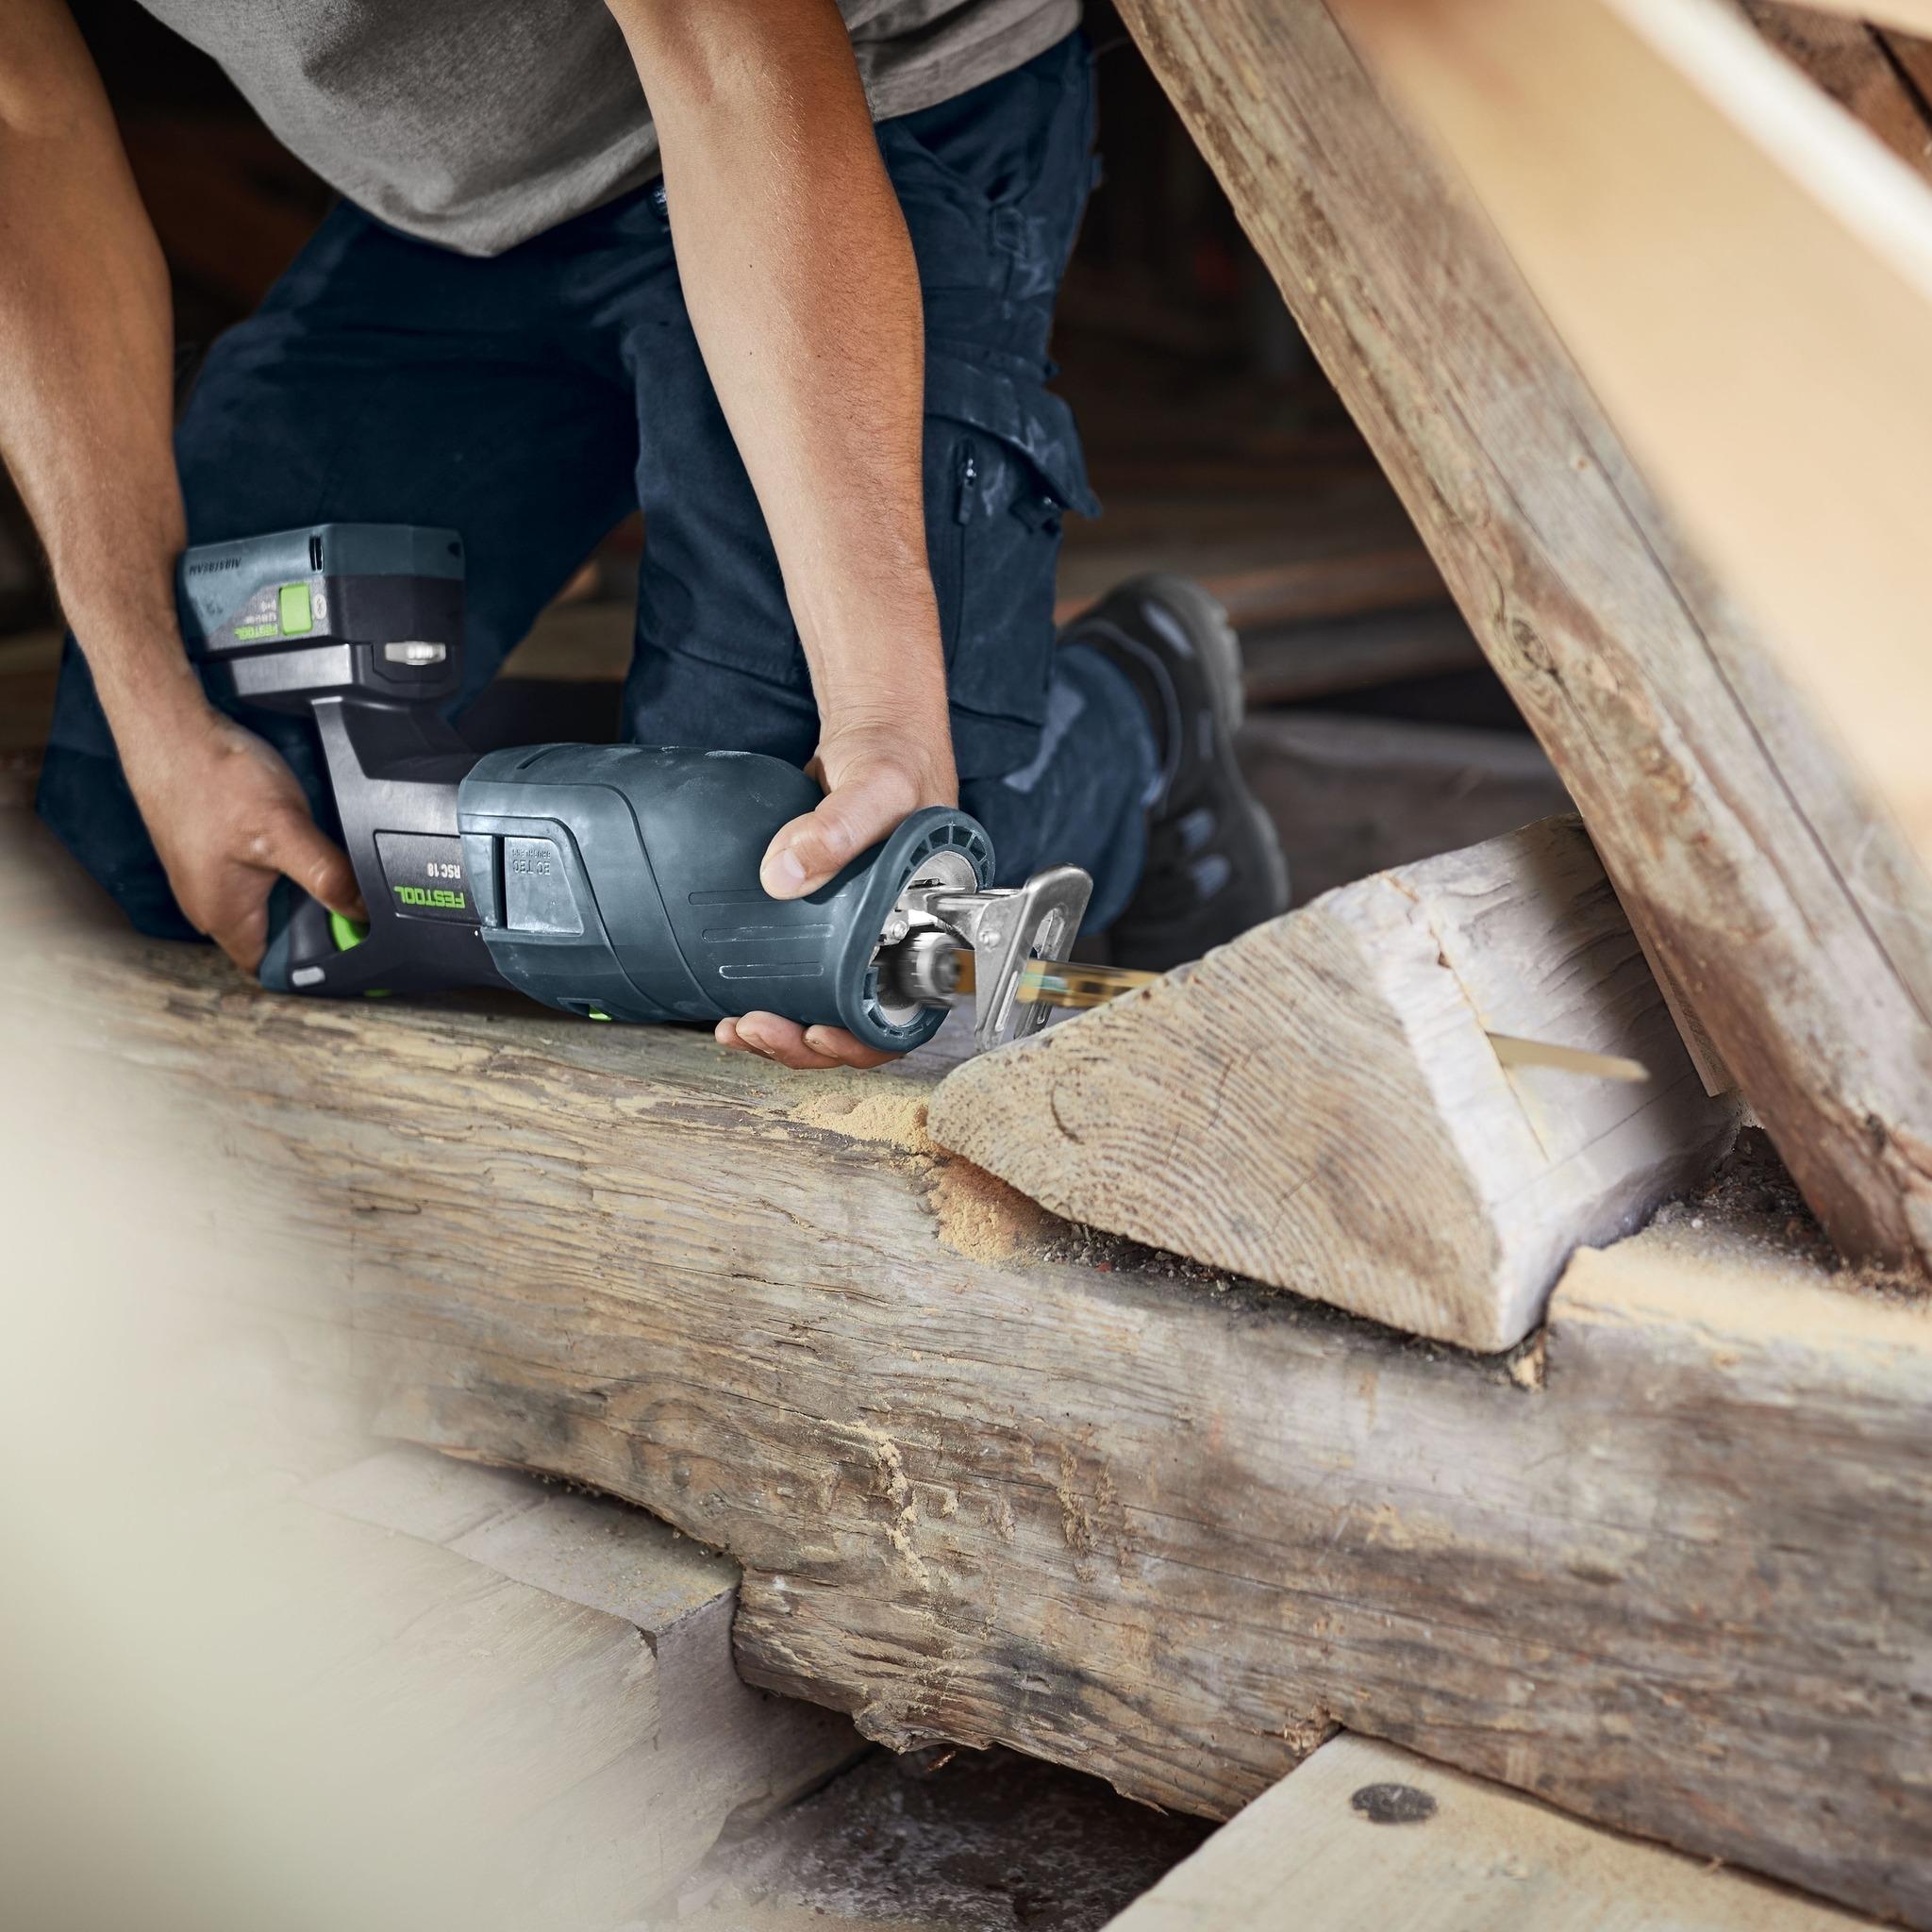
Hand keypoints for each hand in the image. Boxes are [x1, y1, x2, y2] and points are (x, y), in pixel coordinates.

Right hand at [116, 694, 364, 973]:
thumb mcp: (284, 831)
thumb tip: (364, 912)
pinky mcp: (217, 851)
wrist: (172, 728)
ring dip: (305, 893)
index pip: (275, 968)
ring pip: (273, 902)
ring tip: (337, 873)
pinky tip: (309, 845)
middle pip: (279, 936)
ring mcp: (212, 877)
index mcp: (223, 917)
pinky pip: (262, 875)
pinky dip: (289, 868)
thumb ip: (327, 875)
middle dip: (319, 926)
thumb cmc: (215, 778)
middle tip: (359, 906)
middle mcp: (213, 905)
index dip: (316, 966)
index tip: (356, 952)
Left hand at [717, 717, 956, 1069]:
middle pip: (853, 1022)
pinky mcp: (818, 924)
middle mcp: (891, 941)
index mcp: (926, 929)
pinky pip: (796, 975)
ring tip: (736, 1027)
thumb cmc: (897, 758)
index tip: (815, 1030)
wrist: (870, 734)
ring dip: (780, 1030)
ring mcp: (853, 937)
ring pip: (821, 1008)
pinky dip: (765, 994)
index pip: (902, 1011)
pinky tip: (730, 1000)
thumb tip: (782, 874)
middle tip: (757, 1027)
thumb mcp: (879, 787)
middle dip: (802, 1042)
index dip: (859, 1037)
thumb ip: (839, 826)